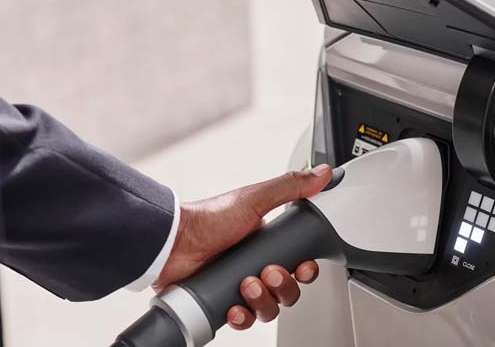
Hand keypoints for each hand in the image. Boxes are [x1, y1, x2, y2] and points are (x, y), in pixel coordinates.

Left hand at [153, 164, 332, 329]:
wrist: (172, 243)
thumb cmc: (209, 218)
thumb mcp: (254, 199)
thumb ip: (290, 187)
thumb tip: (321, 173)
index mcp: (267, 244)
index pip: (299, 265)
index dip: (305, 271)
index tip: (302, 267)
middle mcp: (256, 266)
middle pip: (287, 291)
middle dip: (283, 286)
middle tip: (268, 273)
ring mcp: (239, 286)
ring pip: (269, 308)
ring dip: (263, 301)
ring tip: (247, 284)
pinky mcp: (222, 303)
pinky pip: (244, 320)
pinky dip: (243, 317)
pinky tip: (235, 306)